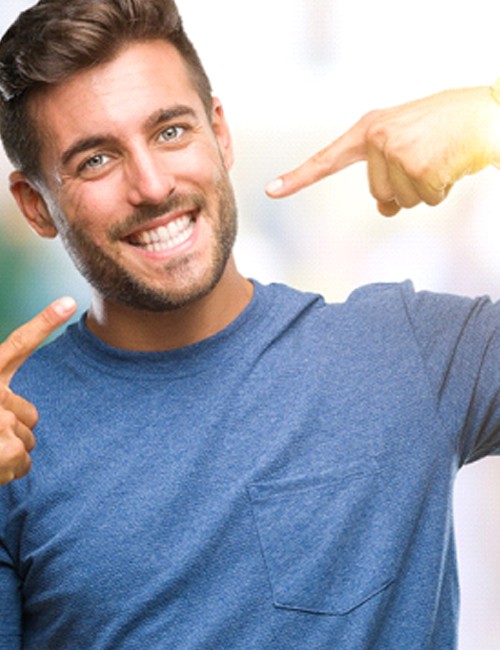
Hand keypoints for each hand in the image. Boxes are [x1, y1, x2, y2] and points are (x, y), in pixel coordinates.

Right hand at [0, 297, 75, 485]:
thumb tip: (20, 418)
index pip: (17, 344)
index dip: (44, 321)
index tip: (69, 302)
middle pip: (30, 414)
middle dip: (12, 429)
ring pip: (28, 439)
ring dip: (9, 452)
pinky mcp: (5, 449)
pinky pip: (25, 462)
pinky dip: (10, 472)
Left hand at [266, 86, 499, 215]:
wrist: (482, 112)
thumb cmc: (442, 128)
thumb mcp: (404, 145)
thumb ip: (385, 173)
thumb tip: (384, 210)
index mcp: (368, 131)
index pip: (327, 160)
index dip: (299, 177)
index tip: (271, 190)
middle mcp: (377, 139)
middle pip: (379, 196)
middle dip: (405, 189)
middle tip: (426, 159)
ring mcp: (395, 152)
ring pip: (402, 202)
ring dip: (426, 189)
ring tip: (439, 158)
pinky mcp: (417, 166)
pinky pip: (427, 200)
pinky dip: (443, 190)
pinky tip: (450, 164)